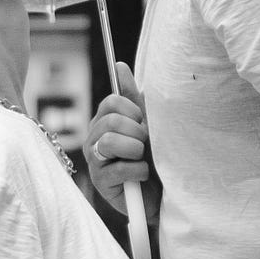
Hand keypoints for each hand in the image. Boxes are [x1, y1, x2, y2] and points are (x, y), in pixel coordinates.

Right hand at [86, 62, 161, 220]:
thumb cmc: (155, 155)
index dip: (132, 110)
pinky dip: (139, 171)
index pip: (111, 102)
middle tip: (144, 143)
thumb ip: (132, 96)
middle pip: (111, 121)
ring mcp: (95, 162)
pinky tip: (142, 175)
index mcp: (104, 121)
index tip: (143, 122)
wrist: (165, 192)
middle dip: (136, 132)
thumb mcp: (147, 122)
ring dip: (135, 150)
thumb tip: (119, 66)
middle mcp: (94, 139)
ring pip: (109, 142)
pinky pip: (119, 169)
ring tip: (142, 158)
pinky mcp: (101, 183)